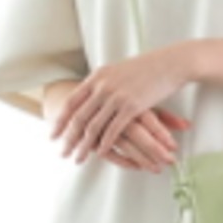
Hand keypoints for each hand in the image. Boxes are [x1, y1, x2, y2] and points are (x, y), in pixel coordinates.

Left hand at [43, 81, 188, 172]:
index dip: (61, 120)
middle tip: (62, 153)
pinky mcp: (131, 106)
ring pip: (93, 127)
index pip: (71, 102)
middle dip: (68, 139)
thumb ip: (104, 83)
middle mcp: (102, 86)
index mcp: (96, 77)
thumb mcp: (118, 72)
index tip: (53, 135)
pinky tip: (100, 154)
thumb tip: (94, 94)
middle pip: (78, 118)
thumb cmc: (147, 69)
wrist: (169, 63)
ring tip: (78, 159)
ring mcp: (116, 96)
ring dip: (84, 146)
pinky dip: (105, 144)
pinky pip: (113, 129)